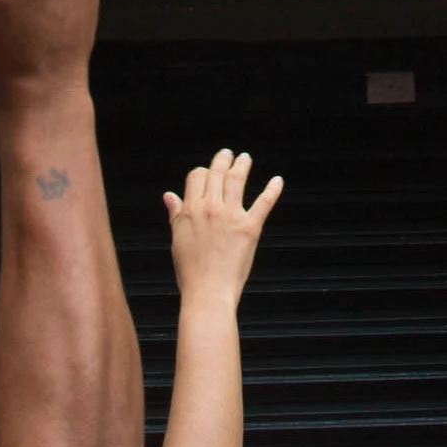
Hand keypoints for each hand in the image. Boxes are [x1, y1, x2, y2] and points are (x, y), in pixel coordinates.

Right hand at [164, 149, 283, 306]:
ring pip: (237, 180)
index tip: (208, 172)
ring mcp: (231, 216)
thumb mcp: (177, 239)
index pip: (197, 177)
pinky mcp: (250, 227)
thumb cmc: (190, 270)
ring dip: (242, 166)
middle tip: (229, 153)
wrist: (207, 292)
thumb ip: (176, 214)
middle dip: (223, 160)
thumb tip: (169, 196)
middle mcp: (210, 208)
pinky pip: (264, 202)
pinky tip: (278, 180)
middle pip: (217, 173)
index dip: (203, 172)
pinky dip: (273, 189)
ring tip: (245, 158)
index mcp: (191, 210)